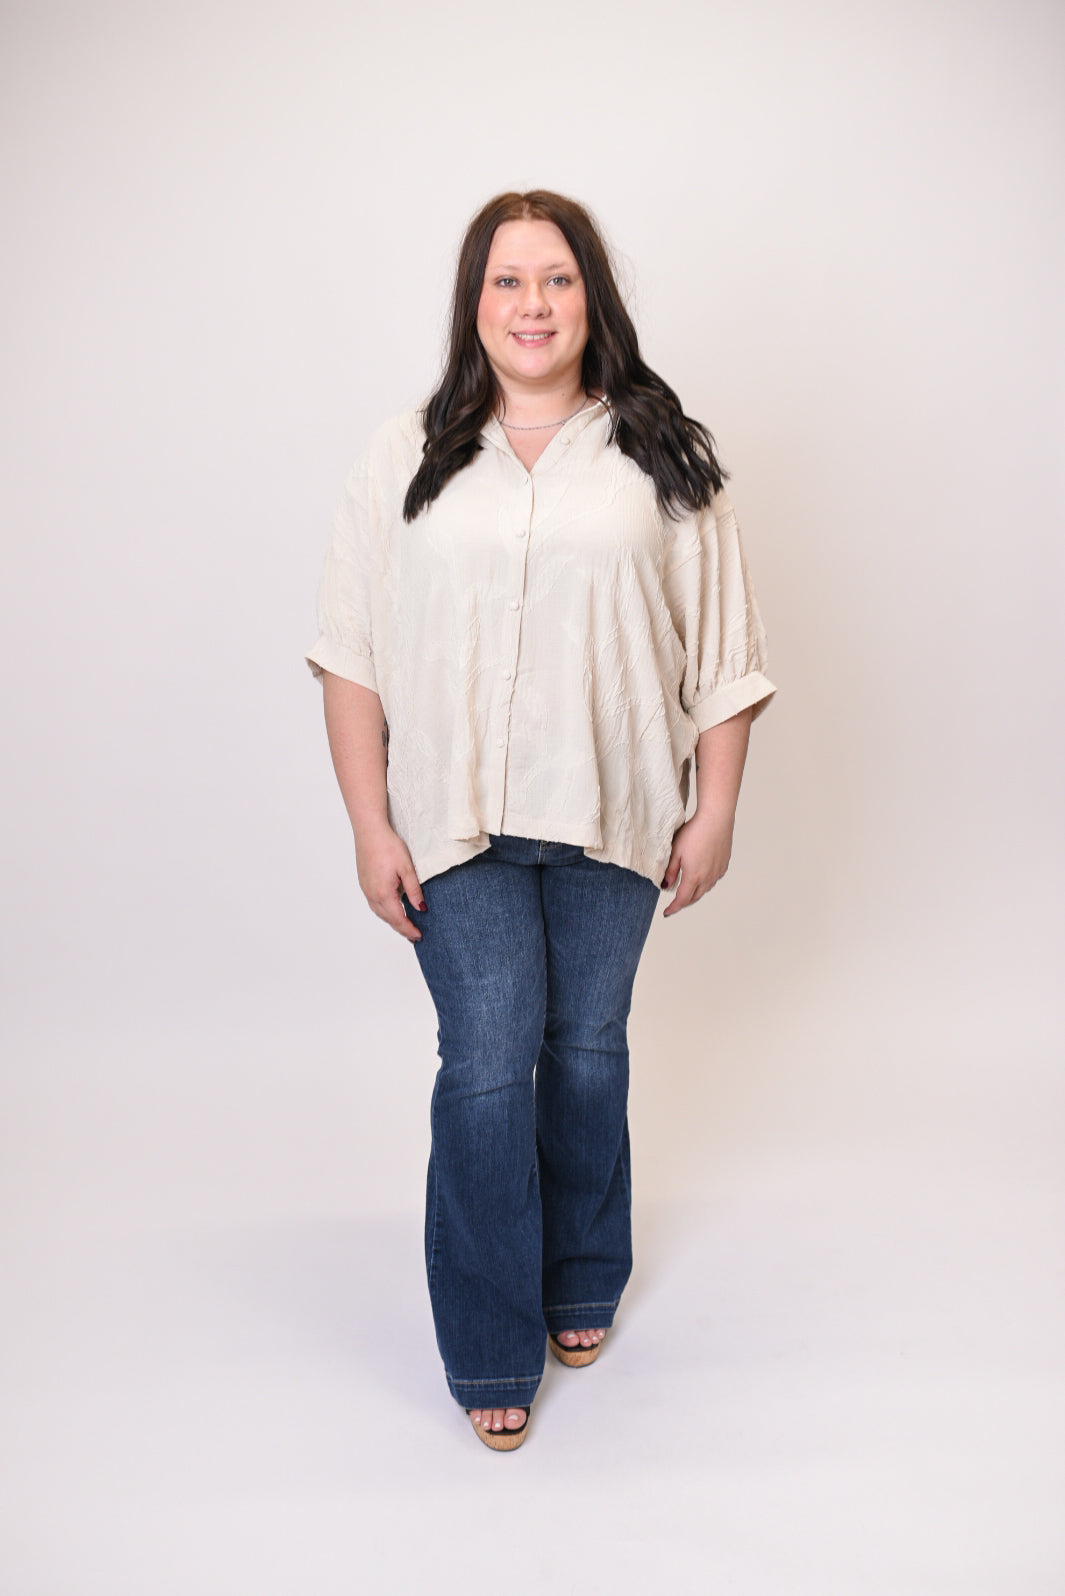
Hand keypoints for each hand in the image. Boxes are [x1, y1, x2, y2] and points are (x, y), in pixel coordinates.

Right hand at [353, 821, 424, 941]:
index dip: (409, 929)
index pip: (398, 919)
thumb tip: (421, 908)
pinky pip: (375, 903)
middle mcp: (372, 894)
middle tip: (414, 935)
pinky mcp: (364, 883)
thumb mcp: (407, 868)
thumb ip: (414, 890)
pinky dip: (385, 911)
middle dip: (401, 928)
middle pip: (388, 919)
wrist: (369, 831)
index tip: (419, 936)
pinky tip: (392, 908)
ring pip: (380, 912)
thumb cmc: (388, 846)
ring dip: (392, 920)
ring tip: (404, 925)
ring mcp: (366, 889)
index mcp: (383, 893)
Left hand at [661, 804, 735, 916]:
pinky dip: (704, 884)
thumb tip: (666, 886)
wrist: (716, 819)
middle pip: (694, 897)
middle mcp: (708, 878)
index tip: (667, 913)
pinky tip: (700, 878)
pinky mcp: (724, 864)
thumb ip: (670, 871)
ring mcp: (718, 872)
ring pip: (705, 890)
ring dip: (694, 893)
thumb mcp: (675, 851)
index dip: (673, 908)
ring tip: (686, 891)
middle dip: (683, 903)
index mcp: (694, 876)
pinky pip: (713, 880)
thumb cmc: (694, 832)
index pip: (682, 900)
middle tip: (674, 904)